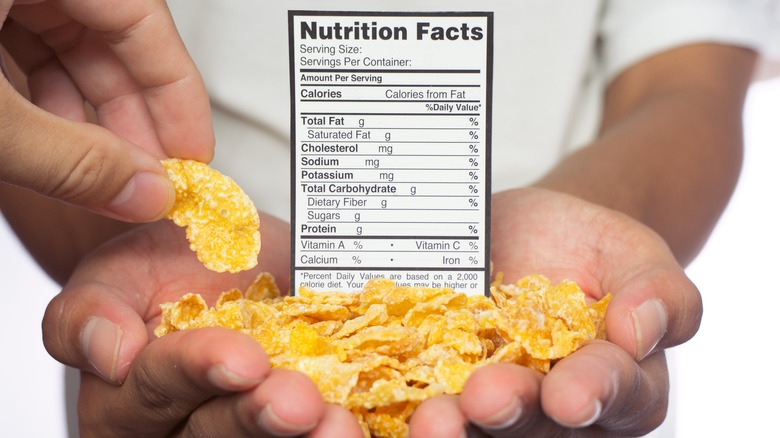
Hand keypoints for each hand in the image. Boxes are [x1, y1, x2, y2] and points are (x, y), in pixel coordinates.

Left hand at [0, 0, 212, 221]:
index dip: (178, 94)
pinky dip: (42, 98)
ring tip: (101, 172)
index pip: (144, 19)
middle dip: (132, 114)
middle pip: (110, 35)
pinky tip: (51, 141)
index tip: (192, 155)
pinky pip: (23, 44)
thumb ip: (69, 159)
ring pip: (66, 44)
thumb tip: (141, 193)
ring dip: (87, 114)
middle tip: (149, 176)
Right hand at [42, 216, 362, 436]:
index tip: (242, 358)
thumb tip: (108, 350)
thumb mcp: (118, 271)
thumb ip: (90, 311)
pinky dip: (348, 425)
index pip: (157, 393)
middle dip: (258, 419)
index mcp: (132, 402)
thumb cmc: (168, 264)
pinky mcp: (301, 423)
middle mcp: (188, 429)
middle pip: (216, 435)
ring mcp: (249, 430)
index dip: (196, 374)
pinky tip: (362, 417)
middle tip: (298, 402)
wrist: (232, 259)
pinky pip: (313, 432)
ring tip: (339, 423)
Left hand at [409, 188, 701, 436]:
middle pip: (541, 426)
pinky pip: (426, 408)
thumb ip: (659, 290)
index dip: (596, 394)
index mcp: (616, 379)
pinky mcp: (441, 389)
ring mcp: (494, 404)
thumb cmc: (585, 247)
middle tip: (487, 400)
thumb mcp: (631, 252)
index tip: (571, 395)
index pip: (618, 396)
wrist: (522, 235)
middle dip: (514, 415)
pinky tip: (385, 411)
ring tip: (433, 420)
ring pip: (482, 431)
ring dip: (457, 429)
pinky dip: (407, 413)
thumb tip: (643, 327)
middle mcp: (555, 407)